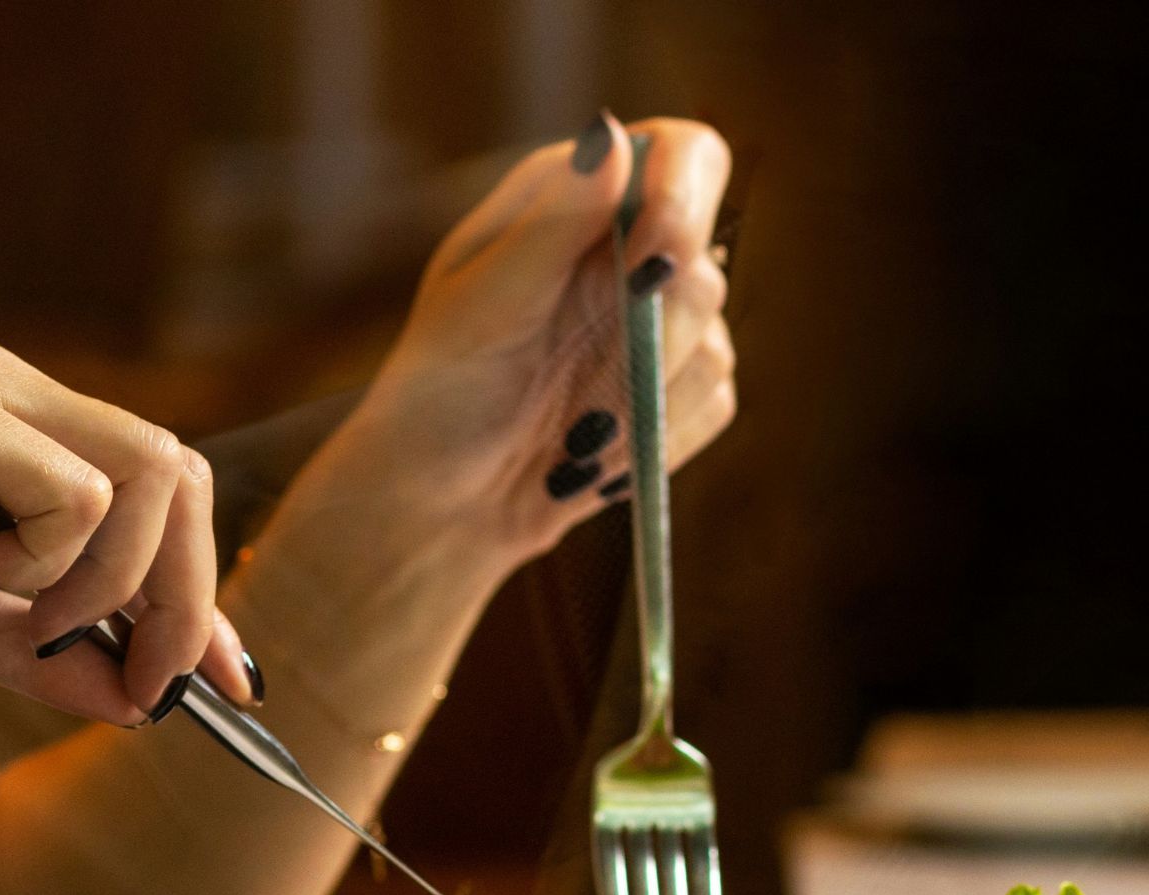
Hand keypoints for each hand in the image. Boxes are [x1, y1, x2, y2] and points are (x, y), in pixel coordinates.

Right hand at [0, 342, 251, 724]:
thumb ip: (40, 652)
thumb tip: (136, 702)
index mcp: (14, 424)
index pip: (156, 488)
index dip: (203, 589)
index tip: (227, 679)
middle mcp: (11, 386)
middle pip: (179, 473)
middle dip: (187, 596)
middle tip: (150, 685)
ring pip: (148, 476)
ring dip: (115, 583)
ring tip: (29, 622)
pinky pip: (75, 496)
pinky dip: (46, 564)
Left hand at [334, 113, 735, 563]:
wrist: (439, 501)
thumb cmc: (434, 392)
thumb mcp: (478, 306)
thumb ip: (551, 226)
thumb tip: (613, 138)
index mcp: (576, 203)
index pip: (682, 156)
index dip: (687, 197)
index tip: (655, 257)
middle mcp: (627, 253)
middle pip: (705, 261)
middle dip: (649, 332)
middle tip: (582, 382)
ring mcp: (660, 324)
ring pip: (714, 343)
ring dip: (639, 399)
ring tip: (564, 427)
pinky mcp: (680, 393)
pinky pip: (712, 404)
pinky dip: (652, 439)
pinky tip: (589, 454)